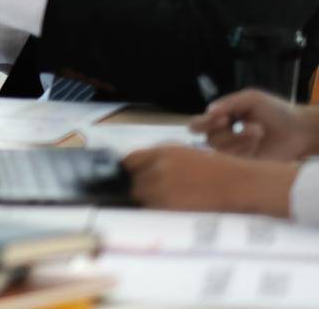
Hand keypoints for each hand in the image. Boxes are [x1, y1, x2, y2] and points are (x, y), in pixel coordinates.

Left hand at [124, 145, 298, 215]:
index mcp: (161, 151)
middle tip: (135, 194)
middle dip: (132, 187)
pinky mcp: (170, 206)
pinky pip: (152, 209)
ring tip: (151, 204)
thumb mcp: (183, 153)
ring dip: (142, 200)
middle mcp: (158, 168)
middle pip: (130, 180)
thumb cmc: (215, 168)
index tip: (123, 176)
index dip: (124, 170)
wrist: (238, 183)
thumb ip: (159, 158)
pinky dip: (153, 211)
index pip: (129, 160)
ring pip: (139, 197)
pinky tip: (161, 211)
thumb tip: (136, 167)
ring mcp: (163, 188)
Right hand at [190, 89, 318, 160]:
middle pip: (209, 140)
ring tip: (259, 131)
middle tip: (246, 126)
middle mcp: (223, 137)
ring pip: (220, 152)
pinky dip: (244, 150)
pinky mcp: (245, 165)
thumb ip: (229, 103)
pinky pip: (233, 162)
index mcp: (219, 120)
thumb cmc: (275, 111)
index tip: (225, 119)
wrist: (299, 130)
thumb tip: (209, 111)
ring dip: (239, 139)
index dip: (205, 123)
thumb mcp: (252, 99)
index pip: (197, 125)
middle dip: (228, 133)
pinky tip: (257, 142)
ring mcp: (234, 153)